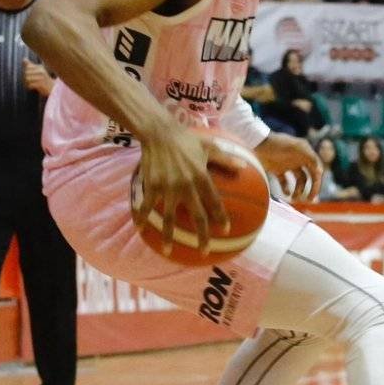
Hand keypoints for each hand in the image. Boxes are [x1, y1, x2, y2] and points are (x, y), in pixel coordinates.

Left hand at [23, 61, 54, 96]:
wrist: (53, 89)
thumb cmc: (44, 80)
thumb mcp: (38, 71)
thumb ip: (30, 65)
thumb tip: (24, 59)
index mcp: (40, 67)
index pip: (28, 67)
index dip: (26, 71)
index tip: (29, 75)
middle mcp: (41, 71)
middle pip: (26, 72)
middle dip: (25, 77)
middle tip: (28, 81)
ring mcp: (41, 78)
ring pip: (27, 78)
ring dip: (26, 82)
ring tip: (29, 84)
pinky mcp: (41, 84)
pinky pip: (30, 84)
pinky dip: (29, 86)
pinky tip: (31, 87)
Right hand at [133, 122, 236, 255]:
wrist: (159, 132)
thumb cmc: (187, 139)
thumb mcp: (210, 146)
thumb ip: (226, 159)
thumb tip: (244, 167)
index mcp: (201, 177)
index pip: (214, 202)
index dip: (220, 217)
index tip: (225, 230)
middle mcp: (186, 186)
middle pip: (196, 216)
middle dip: (201, 236)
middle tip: (204, 251)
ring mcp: (167, 188)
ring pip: (168, 218)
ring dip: (168, 236)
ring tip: (168, 252)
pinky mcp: (151, 186)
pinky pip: (146, 206)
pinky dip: (142, 218)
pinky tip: (139, 229)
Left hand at [256, 132, 321, 202]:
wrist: (258, 141)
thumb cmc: (278, 143)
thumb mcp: (296, 148)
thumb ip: (310, 157)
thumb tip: (320, 170)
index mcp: (306, 154)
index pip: (316, 171)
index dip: (317, 183)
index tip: (314, 193)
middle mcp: (299, 160)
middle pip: (309, 177)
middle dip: (310, 189)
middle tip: (309, 200)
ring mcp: (289, 165)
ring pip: (298, 181)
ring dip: (298, 190)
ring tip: (293, 197)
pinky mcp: (278, 169)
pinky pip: (285, 182)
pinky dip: (286, 188)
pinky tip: (285, 193)